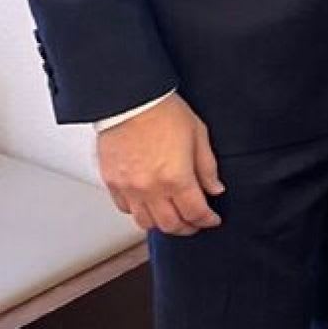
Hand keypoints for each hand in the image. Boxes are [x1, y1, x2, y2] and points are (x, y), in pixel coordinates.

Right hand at [96, 94, 224, 236]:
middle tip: (195, 223)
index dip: (207, 220)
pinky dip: (140, 213)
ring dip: (163, 224)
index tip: (212, 219)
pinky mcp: (112, 184)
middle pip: (171, 225)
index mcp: (176, 177)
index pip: (195, 212)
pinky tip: (149, 205)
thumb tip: (215, 188)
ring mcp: (128, 188)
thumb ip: (207, 167)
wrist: (130, 100)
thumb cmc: (164, 111)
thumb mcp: (198, 134)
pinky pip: (126, 210)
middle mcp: (150, 188)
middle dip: (187, 228)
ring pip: (146, 223)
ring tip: (174, 217)